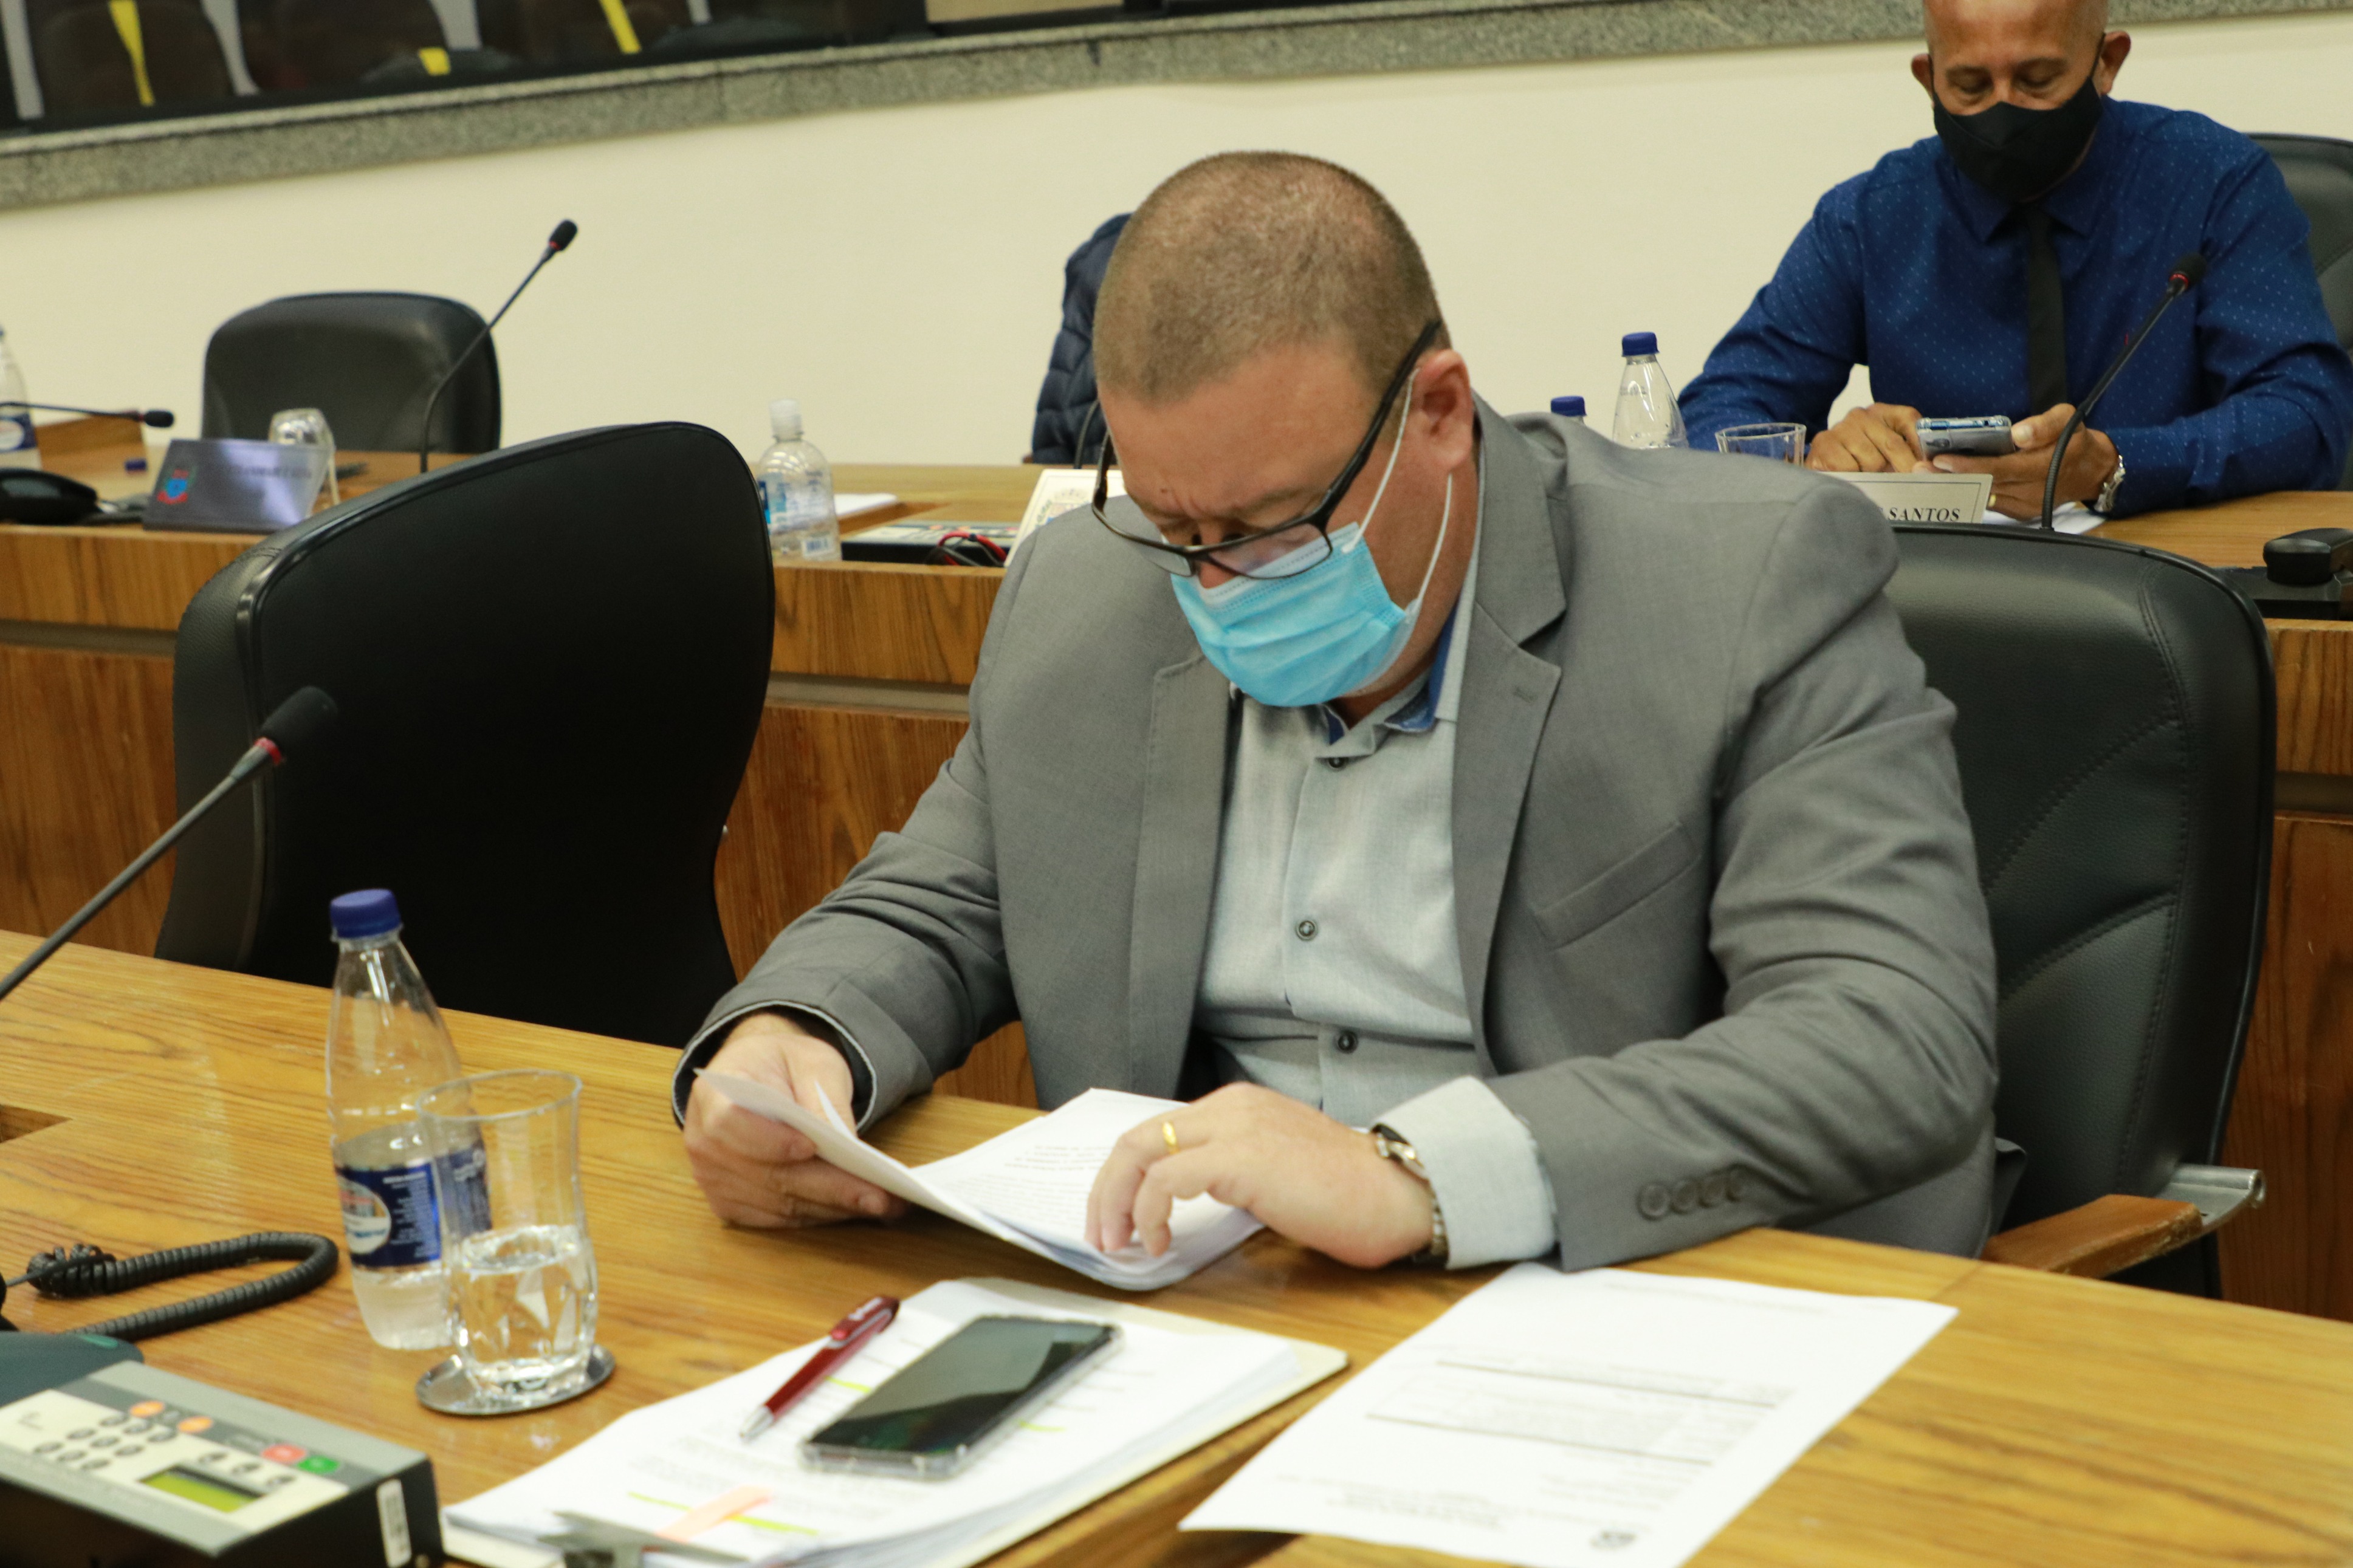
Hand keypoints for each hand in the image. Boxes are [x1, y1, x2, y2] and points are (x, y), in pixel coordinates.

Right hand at [683, 1012, 907, 1227]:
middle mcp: (703, 1141)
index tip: (810, 1147)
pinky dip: (816, 1215)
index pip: (731, 1121)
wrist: (757, 1076)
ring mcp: (712, 1178)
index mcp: (714, 1093)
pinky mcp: (729, 1202)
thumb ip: (823, 1098)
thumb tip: (845, 1144)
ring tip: (879, 1205)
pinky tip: (851, 1210)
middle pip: (765, 1174)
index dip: (769, 1140)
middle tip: (877, 1195)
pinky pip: (776, 1218)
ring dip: (830, 1208)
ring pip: (777, 1203)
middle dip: (828, 1187)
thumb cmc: (782, 1065)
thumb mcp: (812, 1062)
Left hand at [1084, 1084, 1433, 1269]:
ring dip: (1117, 1202)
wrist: (1398, 1194)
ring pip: (1141, 1152)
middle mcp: (1232, 1107)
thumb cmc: (1350, 1195)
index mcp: (1240, 1107)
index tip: (1117, 1217)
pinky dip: (1149, 1212)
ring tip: (1121, 1243)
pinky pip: (1166, 1179)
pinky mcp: (1240, 1157)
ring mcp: (1235, 1127)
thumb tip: (1183, 1203)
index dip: (1126, 1176)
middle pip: (1138, 1137)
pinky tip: (1160, 1241)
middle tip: (1102, 1233)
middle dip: (1107, 1189)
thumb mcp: (1276, 1172)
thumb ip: (1232, 1172)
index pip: (1160, 1131)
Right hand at [1806, 403, 1925, 473]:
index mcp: (1880, 412)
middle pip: (1893, 443)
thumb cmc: (1857, 461)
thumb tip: (1925, 467)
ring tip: (1868, 478)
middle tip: (1906, 483)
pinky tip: (1849, 477)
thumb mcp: (1884, 452)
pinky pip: (1851, 469)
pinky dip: (1853, 478)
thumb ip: (1906, 453)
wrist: (1820, 468)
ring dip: (1873, 475)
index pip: (1908, 419)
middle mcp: (1861, 415)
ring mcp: (1841, 428)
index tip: (1926, 464)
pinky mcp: (1824, 444)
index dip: (1920, 443)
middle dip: (1903, 467)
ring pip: (1872, 461)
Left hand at [1930, 405, 2118, 520]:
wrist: (2091, 470)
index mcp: (2045, 464)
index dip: (1970, 465)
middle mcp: (2033, 489)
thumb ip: (2045, 425)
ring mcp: (2026, 504)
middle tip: (1920, 469)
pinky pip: (1989, 503)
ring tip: (1925, 476)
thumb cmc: (2075, 440)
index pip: (2001, 468)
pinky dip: (1967, 494)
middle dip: (1951, 477)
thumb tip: (2018, 435)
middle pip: (1986, 485)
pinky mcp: (2020, 512)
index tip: (1942, 460)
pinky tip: (1946, 484)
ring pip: (1984, 496)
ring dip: (1954, 486)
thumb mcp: (2068, 419)